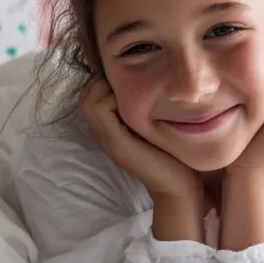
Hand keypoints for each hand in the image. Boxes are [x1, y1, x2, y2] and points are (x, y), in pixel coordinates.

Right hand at [78, 79, 200, 200]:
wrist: (176, 186)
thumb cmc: (170, 153)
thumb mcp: (152, 123)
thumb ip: (142, 107)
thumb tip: (148, 77)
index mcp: (108, 126)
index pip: (91, 91)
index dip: (108, 80)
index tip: (132, 84)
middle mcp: (101, 131)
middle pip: (86, 93)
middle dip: (106, 82)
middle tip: (131, 90)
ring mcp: (106, 138)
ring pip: (89, 98)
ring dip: (109, 89)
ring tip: (132, 99)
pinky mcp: (115, 142)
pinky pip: (100, 108)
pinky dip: (114, 99)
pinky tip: (136, 108)